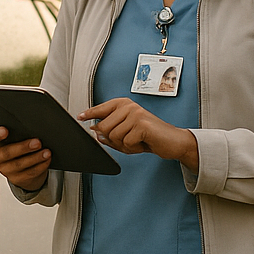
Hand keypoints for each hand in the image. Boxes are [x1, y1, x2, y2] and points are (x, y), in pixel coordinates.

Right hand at [0, 126, 51, 191]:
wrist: (21, 167)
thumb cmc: (17, 145)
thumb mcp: (14, 138)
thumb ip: (17, 133)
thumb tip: (32, 127)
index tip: (5, 130)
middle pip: (7, 153)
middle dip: (23, 147)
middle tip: (37, 142)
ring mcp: (5, 169)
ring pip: (20, 164)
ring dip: (35, 158)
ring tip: (46, 152)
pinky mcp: (16, 179)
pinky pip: (29, 173)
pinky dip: (40, 166)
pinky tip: (46, 160)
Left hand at [79, 98, 198, 169]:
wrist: (173, 142)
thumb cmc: (150, 137)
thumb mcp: (127, 134)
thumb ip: (110, 133)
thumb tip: (96, 133)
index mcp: (124, 105)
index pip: (101, 108)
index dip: (90, 114)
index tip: (80, 117)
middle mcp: (129, 106)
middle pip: (103, 127)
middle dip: (113, 140)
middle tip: (129, 140)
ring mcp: (135, 113)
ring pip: (113, 136)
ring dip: (124, 145)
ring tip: (137, 141)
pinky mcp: (141, 124)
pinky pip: (125, 142)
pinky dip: (133, 148)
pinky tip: (142, 144)